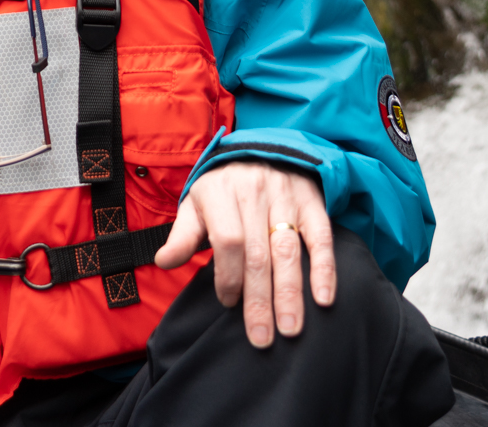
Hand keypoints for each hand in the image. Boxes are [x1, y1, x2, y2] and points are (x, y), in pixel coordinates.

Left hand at [152, 161, 334, 347]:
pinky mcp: (312, 204)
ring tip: (290, 329)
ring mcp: (286, 198)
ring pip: (288, 251)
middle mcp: (255, 193)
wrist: (262, 150)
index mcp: (221, 193)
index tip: (228, 303)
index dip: (228, 276)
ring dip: (290, 294)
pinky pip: (321, 239)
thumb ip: (182, 235)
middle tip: (261, 338)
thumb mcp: (196, 204)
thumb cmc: (223, 189)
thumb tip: (163, 261)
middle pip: (258, 254)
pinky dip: (324, 269)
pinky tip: (323, 298)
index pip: (228, 241)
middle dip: (260, 300)